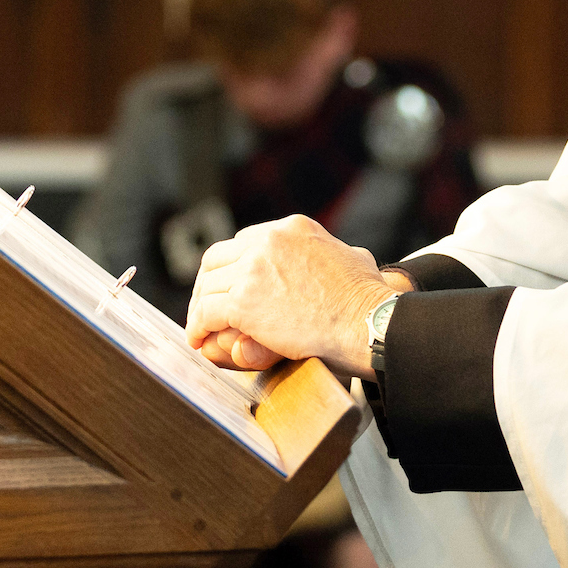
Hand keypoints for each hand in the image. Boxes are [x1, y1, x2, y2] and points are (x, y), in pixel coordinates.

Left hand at [186, 215, 400, 377]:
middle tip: (205, 304)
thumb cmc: (368, 298)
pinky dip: (198, 327)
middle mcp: (269, 240)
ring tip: (199, 326)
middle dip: (208, 282)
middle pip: (218, 257)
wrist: (365, 321)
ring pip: (208, 285)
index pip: (245, 240)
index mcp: (292, 227)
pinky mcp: (244, 301)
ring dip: (199, 307)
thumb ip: (338, 252)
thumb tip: (348, 256)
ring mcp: (253, 269)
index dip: (232, 266)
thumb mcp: (354, 256)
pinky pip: (206, 312)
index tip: (228, 285)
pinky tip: (198, 339)